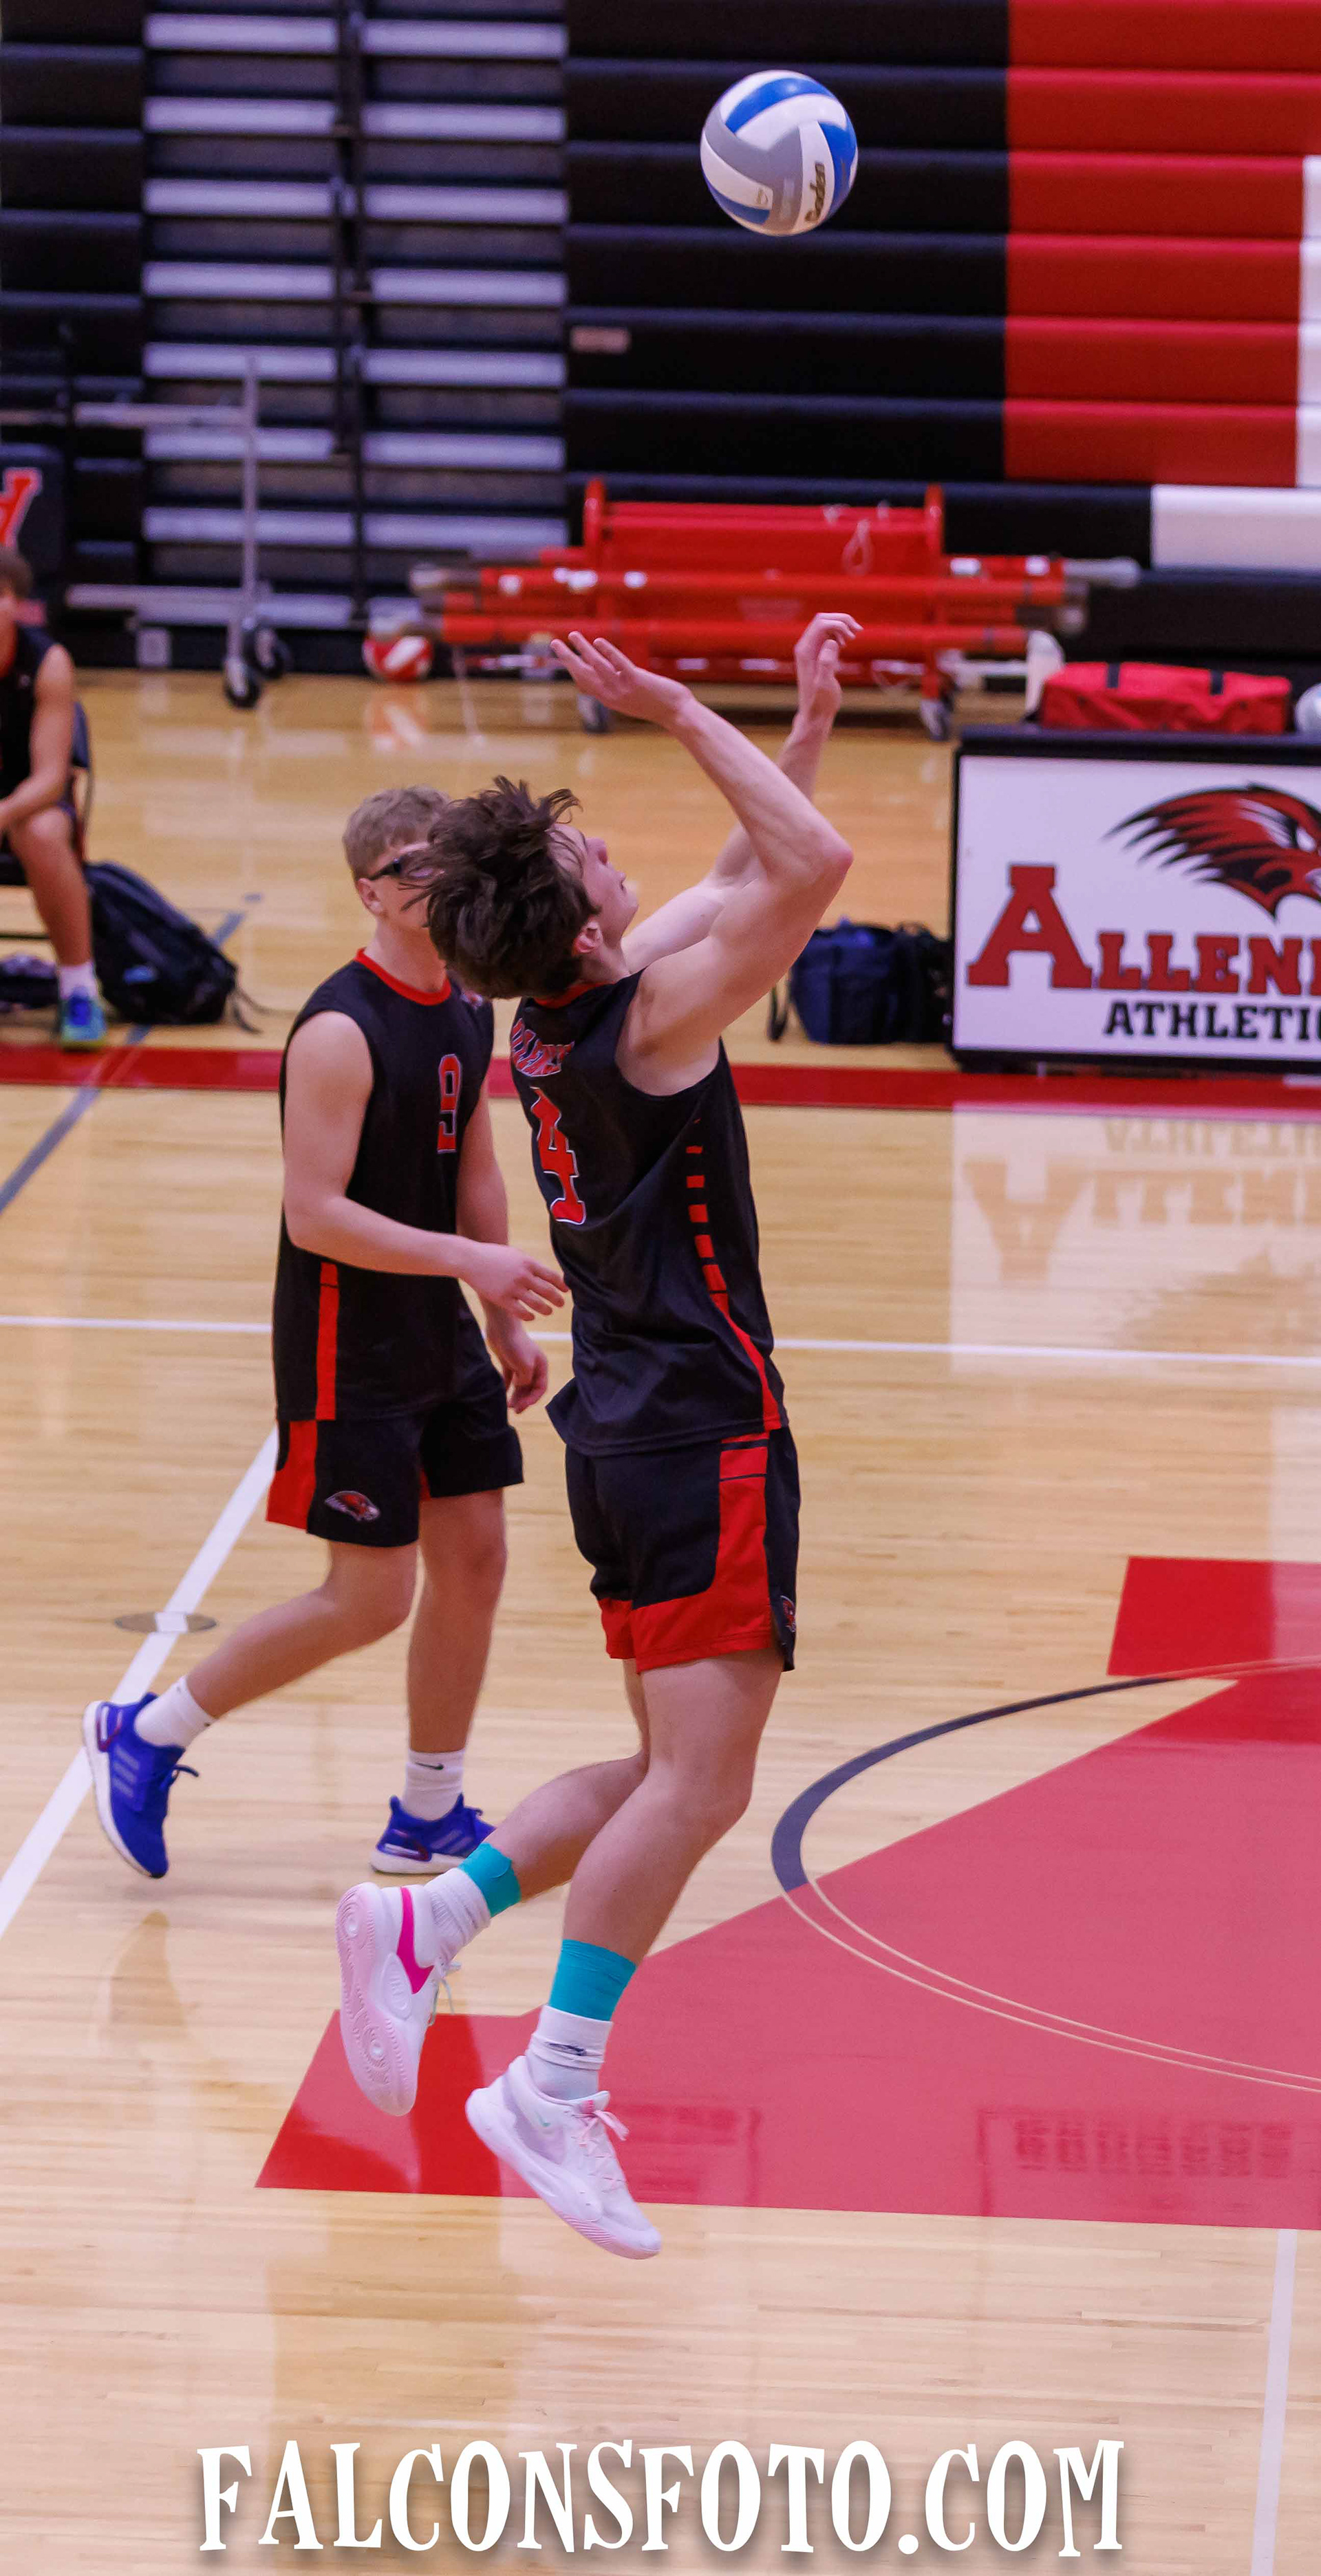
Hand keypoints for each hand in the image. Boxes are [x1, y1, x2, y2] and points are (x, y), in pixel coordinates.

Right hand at [456, 1240, 564, 1319]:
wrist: (470, 1260)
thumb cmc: (493, 1256)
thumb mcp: (515, 1254)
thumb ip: (530, 1264)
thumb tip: (545, 1275)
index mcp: (528, 1263)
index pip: (552, 1276)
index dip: (561, 1285)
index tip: (566, 1291)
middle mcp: (523, 1276)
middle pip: (548, 1291)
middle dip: (557, 1300)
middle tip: (561, 1304)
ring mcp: (513, 1288)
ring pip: (537, 1305)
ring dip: (546, 1310)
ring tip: (548, 1311)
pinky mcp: (503, 1299)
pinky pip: (521, 1312)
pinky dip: (529, 1316)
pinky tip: (531, 1317)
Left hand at [484, 1308, 549, 1414]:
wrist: (501, 1326)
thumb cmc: (516, 1344)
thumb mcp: (525, 1366)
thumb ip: (525, 1381)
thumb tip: (520, 1388)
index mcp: (541, 1366)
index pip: (540, 1388)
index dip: (532, 1399)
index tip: (522, 1407)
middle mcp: (532, 1366)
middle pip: (529, 1388)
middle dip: (523, 1399)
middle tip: (514, 1410)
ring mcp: (519, 1364)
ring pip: (519, 1384)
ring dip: (515, 1395)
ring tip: (508, 1405)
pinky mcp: (508, 1362)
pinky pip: (509, 1378)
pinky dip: (506, 1387)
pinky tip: (502, 1394)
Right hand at [551, 632, 693, 726]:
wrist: (677, 714)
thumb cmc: (659, 706)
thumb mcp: (633, 699)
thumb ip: (620, 688)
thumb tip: (612, 678)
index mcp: (610, 699)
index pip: (585, 682)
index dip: (572, 668)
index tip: (563, 655)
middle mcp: (612, 695)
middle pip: (583, 674)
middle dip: (567, 658)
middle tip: (554, 643)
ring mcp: (623, 688)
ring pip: (597, 666)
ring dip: (583, 650)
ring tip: (573, 635)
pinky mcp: (636, 680)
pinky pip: (619, 664)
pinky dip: (608, 652)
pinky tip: (598, 641)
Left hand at [792, 613, 861, 733]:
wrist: (815, 714)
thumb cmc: (820, 702)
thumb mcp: (824, 684)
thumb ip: (826, 663)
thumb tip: (831, 642)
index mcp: (805, 651)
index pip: (820, 623)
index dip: (838, 624)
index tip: (852, 637)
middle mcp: (805, 647)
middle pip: (823, 619)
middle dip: (842, 621)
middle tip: (857, 632)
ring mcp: (811, 649)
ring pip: (826, 625)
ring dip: (842, 627)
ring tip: (852, 639)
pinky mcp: (817, 653)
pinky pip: (828, 634)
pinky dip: (839, 634)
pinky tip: (846, 644)